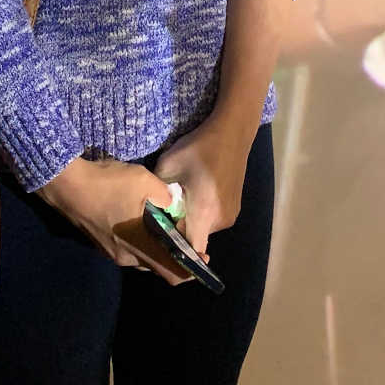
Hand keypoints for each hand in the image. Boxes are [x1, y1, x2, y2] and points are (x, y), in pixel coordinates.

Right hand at [39, 158, 189, 283]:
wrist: (67, 185)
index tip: (202, 257)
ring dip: (154, 245)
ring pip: (141, 255)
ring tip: (162, 223)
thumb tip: (175, 206)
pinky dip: (138, 239)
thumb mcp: (147, 183)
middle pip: (157, 265)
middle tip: (182, 232)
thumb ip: (168, 198)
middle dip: (173, 253)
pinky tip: (138, 217)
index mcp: (141, 248)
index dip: (192, 270)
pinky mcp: (99, 243)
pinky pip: (126, 248)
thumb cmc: (110, 186)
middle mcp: (126, 258)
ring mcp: (110, 252)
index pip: (172, 274)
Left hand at [155, 118, 250, 258]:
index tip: (159, 243)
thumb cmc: (199, 148)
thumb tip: (149, 209)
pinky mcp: (235, 209)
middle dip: (178, 229)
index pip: (190, 250)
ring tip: (183, 197)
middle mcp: (220, 221)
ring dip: (191, 220)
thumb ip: (156, 193)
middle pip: (194, 239)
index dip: (174, 252)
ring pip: (203, 229)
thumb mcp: (168, 166)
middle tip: (166, 211)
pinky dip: (202, 213)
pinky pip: (212, 220)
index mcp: (204, 213)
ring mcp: (230, 216)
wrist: (232, 132)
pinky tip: (197, 192)